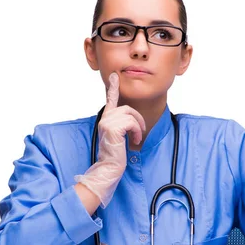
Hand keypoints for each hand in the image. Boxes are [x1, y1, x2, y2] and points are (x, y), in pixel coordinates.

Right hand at [74, 72, 145, 206]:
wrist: (109, 168)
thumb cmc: (115, 156)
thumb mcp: (120, 137)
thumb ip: (123, 125)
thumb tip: (132, 120)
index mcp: (106, 119)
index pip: (110, 99)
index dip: (113, 87)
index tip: (114, 76)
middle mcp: (105, 118)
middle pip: (127, 108)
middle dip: (138, 119)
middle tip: (140, 132)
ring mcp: (107, 122)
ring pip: (130, 114)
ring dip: (138, 127)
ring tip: (136, 138)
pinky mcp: (112, 127)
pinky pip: (131, 122)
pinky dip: (137, 131)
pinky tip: (134, 141)